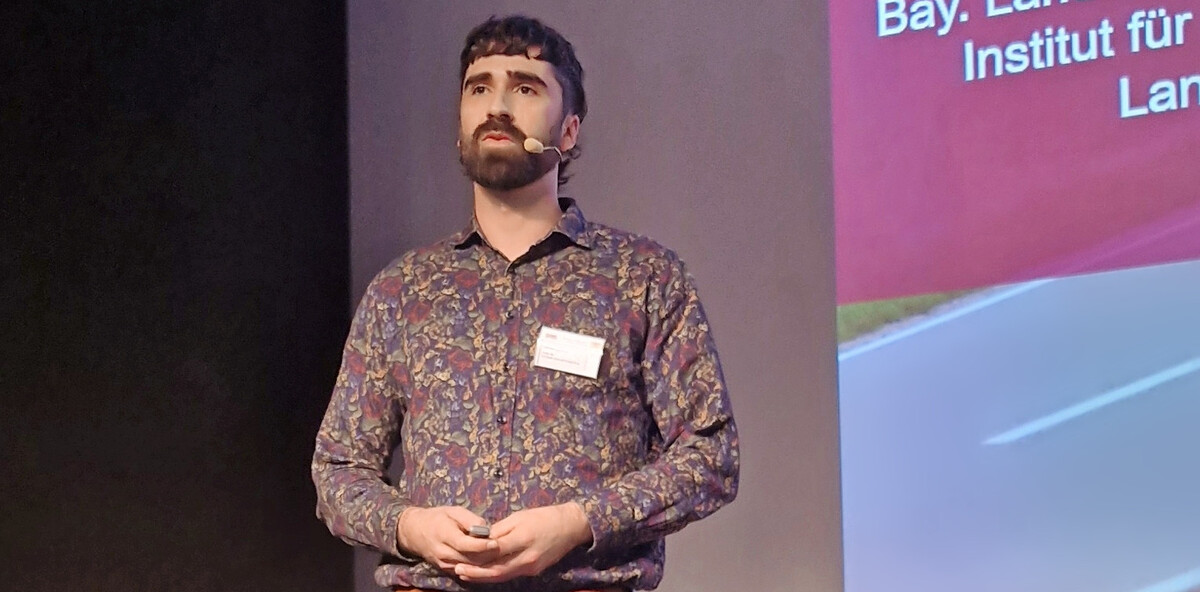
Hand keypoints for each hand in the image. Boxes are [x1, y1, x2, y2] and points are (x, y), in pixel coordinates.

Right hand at [396, 506, 499, 571]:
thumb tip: (485, 528)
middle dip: (487, 555)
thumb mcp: (453, 511)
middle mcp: (443, 552)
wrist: (414, 532)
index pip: (465, 544)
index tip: (495, 542)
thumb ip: (469, 519)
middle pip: (469, 558)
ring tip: (497, 555)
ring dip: (483, 563)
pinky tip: (487, 561)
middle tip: (502, 549)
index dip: (481, 545)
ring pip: (468, 567)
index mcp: (444, 534)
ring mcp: (443, 563)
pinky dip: (476, 567)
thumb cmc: (436, 517)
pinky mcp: (445, 569)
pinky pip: (464, 571)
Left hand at [454, 502, 592, 583]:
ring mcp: (531, 567)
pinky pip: (511, 574)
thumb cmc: (544, 517)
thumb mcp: (520, 517)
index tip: (460, 555)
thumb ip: (499, 529)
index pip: (494, 550)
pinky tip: (484, 572)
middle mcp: (527, 558)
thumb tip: (480, 538)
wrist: (571, 527)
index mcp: (523, 539)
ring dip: (483, 577)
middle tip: (457, 570)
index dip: (476, 555)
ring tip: (465, 574)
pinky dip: (495, 575)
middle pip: (497, 570)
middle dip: (475, 572)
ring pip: (503, 576)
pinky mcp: (533, 571)